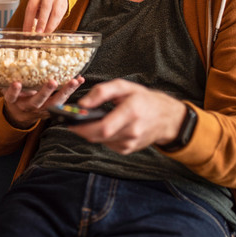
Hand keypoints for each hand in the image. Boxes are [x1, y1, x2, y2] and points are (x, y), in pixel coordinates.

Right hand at [0, 69, 83, 128]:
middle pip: (37, 101)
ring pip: (54, 102)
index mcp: (14, 101)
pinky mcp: (53, 108)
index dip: (14, 91)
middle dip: (45, 92)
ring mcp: (42, 109)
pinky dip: (72, 91)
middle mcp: (28, 106)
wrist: (19, 117)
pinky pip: (64, 101)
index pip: (11, 97)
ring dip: (65, 92)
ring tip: (73, 81)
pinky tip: (79, 80)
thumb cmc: (12, 98)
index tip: (16, 84)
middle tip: (51, 81)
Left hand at [22, 0, 68, 32]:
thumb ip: (33, 12)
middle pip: (45, 8)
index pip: (31, 8)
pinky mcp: (64, 4)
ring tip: (44, 33)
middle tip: (38, 32)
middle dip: (41, 22)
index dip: (28, 21)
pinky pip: (60, 16)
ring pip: (55, 13)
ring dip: (49, 25)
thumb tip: (29, 29)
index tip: (26, 31)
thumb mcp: (36, 0)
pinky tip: (50, 30)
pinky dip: (54, 25)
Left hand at [69, 79, 186, 154]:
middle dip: (82, 130)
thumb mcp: (124, 86)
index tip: (69, 121)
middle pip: (98, 136)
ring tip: (88, 119)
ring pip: (101, 140)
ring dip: (91, 132)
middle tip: (72, 121)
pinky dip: (101, 135)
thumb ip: (102, 92)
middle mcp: (132, 131)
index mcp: (131, 112)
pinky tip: (104, 125)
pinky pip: (107, 143)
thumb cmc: (143, 98)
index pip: (103, 127)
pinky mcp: (128, 149)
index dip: (83, 127)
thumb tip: (82, 104)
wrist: (166, 118)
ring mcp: (130, 143)